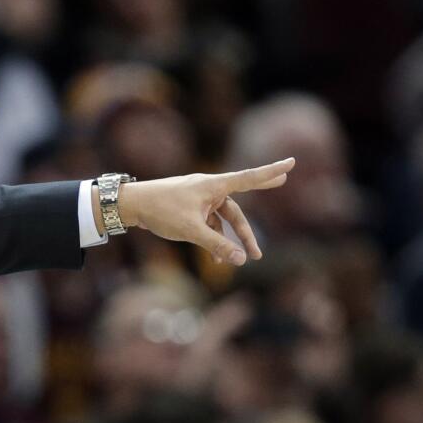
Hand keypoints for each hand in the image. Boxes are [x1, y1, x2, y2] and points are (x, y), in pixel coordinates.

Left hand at [114, 158, 293, 264]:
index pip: (249, 178)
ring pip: (223, 219)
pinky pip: (209, 224)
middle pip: (238, 205)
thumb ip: (217, 245)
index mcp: (213, 186)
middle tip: (276, 203)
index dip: (271, 172)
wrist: (131, 205)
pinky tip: (218, 260)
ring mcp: (199, 199)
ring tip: (245, 259)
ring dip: (232, 238)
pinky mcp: (190, 208)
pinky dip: (215, 239)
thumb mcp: (191, 230)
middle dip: (251, 224)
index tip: (291, 162)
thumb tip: (240, 260)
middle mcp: (209, 189)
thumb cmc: (161, 211)